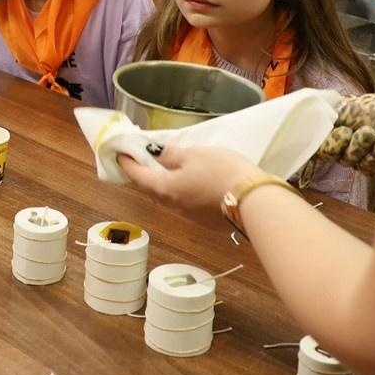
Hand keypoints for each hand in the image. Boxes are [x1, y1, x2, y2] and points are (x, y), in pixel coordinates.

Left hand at [118, 145, 261, 217]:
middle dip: (144, 174)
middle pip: (152, 189)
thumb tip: (154, 153)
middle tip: (141, 160)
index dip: (128, 163)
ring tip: (166, 168)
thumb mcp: (195, 155)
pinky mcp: (206, 221)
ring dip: (164, 183)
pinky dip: (183, 191)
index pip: (138, 176)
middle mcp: (173, 206)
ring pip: (170, 198)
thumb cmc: (222, 172)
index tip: (121, 154)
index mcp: (165, 189)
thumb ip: (172, 155)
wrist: (254, 201)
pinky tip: (191, 182)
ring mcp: (190, 216)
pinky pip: (187, 203)